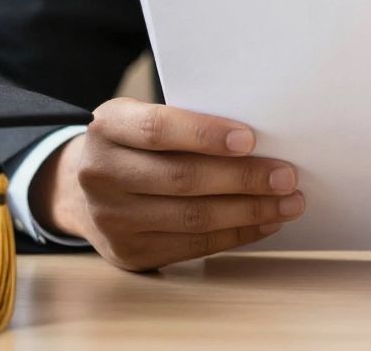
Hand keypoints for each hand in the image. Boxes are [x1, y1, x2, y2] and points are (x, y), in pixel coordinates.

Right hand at [30, 98, 304, 271]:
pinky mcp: (129, 252)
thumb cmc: (135, 145)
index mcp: (107, 128)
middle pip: (181, 178)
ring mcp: (112, 219)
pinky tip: (264, 223)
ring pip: (191, 218)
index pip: (157, 130)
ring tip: (287, 203)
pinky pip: (192, 246)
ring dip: (248, 211)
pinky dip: (235, 235)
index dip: (205, 134)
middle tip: (286, 176)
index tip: (250, 139)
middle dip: (242, 178)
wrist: (83, 190)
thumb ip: (185, 124)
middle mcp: (101, 174)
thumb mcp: (142, 118)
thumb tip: (260, 139)